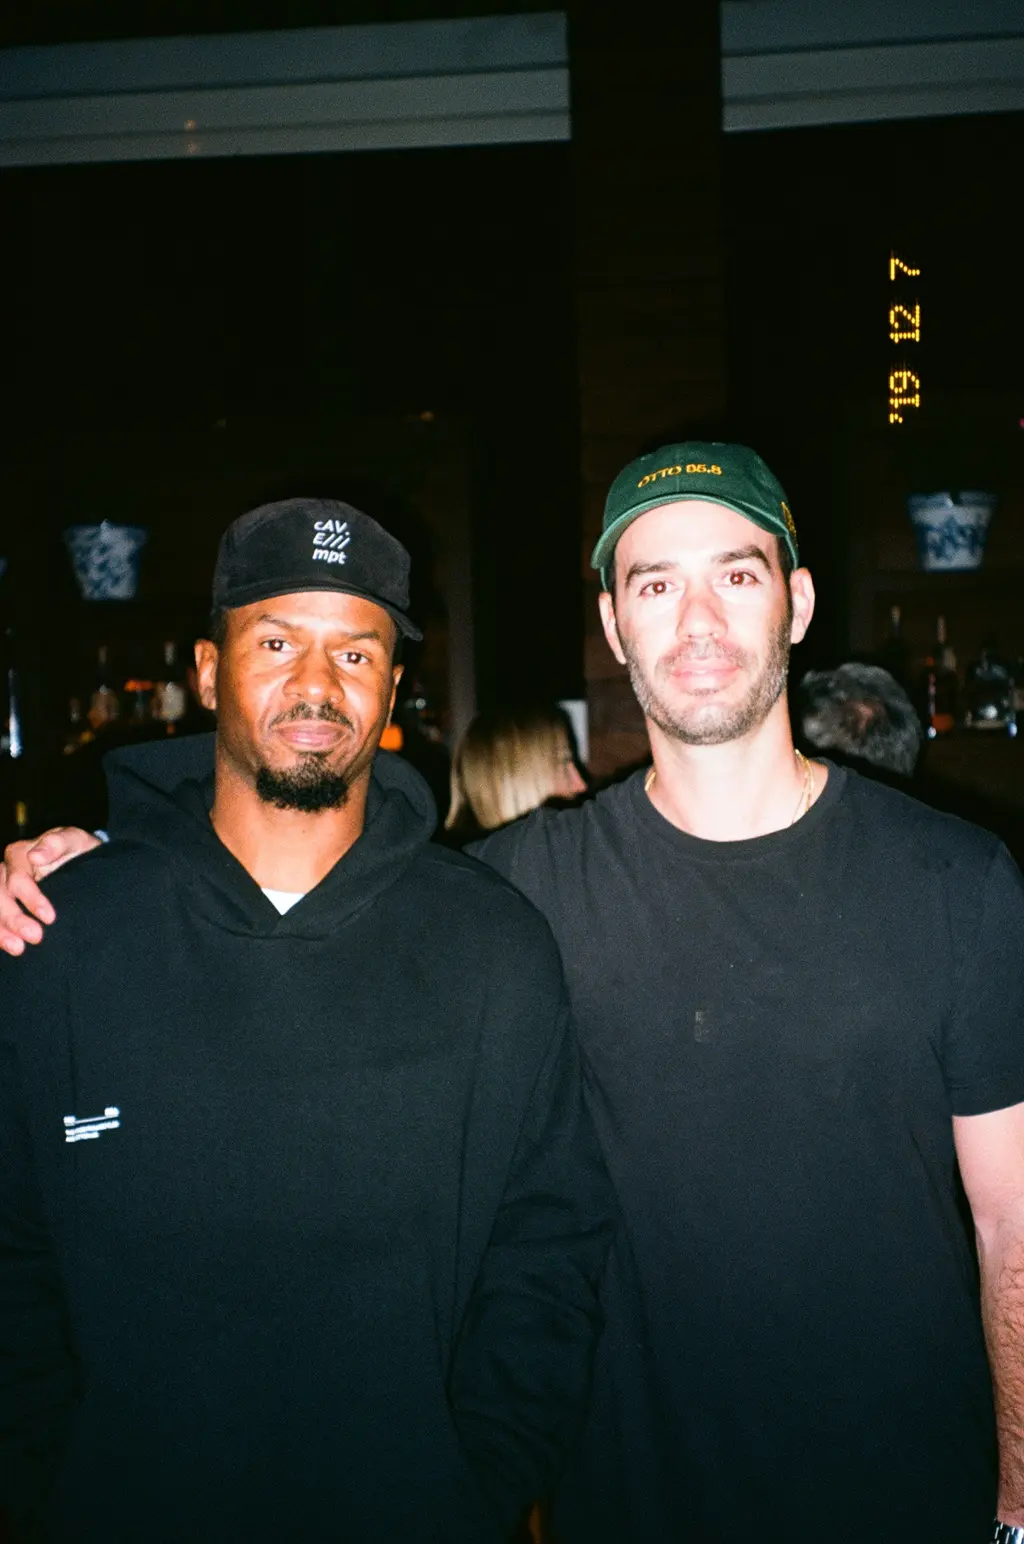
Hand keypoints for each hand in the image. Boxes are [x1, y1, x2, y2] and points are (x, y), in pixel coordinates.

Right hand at [0, 827, 100, 955]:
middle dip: (14, 919)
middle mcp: (5, 872)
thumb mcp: (74, 840)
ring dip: (1, 931)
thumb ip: (57, 843)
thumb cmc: (77, 850)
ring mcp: (2, 890)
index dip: (30, 898)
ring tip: (18, 949)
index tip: (50, 917)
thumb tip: (35, 856)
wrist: (85, 864)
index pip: (17, 879)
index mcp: (19, 854)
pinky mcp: (6, 906)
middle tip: (36, 937)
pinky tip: (10, 947)